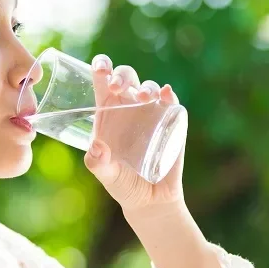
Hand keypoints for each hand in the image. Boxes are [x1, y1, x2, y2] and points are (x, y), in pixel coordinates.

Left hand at [83, 54, 185, 212]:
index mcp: (107, 112)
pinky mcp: (171, 122)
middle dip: (122, 75)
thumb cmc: (122, 184)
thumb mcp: (106, 175)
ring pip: (149, 87)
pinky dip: (169, 95)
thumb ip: (98, 163)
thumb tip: (97, 148)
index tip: (100, 67)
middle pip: (126, 77)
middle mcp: (129, 108)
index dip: (101, 67)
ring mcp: (151, 113)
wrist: (150, 200)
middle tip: (118, 87)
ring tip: (143, 98)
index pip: (103, 82)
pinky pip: (171, 102)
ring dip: (146, 87)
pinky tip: (166, 95)